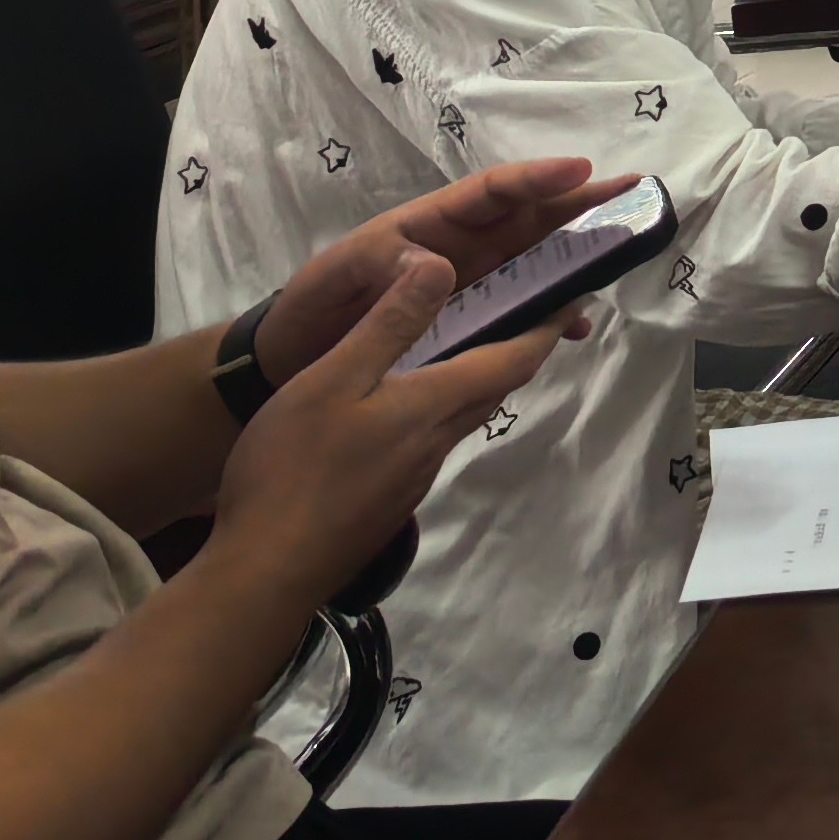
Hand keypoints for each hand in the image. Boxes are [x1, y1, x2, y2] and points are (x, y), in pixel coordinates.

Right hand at [203, 251, 568, 598]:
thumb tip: (442, 266)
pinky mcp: (387, 500)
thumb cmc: (293, 467)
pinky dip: (435, 408)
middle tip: (525, 308)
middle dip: (517, 348)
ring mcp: (412, 477)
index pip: (513, 360)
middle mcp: (437, 442)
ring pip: (460, 416)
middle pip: (493, 388)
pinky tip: (403, 402)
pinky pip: (427, 440)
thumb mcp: (334, 379)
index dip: (546, 326)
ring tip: (463, 342)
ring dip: (475, 378)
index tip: (574, 297)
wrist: (263, 573)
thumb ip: (389, 326)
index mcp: (433, 406)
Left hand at [255, 157, 599, 376]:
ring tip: (623, 249)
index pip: (489, 194)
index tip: (581, 170)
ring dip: (578, 253)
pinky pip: (520, 308)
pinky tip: (576, 325)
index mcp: (428, 225)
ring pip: (534, 260)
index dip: (535, 179)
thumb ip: (382, 266)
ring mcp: (470, 285)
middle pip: (529, 219)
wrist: (293, 357)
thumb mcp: (337, 277)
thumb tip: (439, 263)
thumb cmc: (314, 306)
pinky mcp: (470, 321)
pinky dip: (551, 312)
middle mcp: (460, 249)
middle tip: (633, 191)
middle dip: (580, 204)